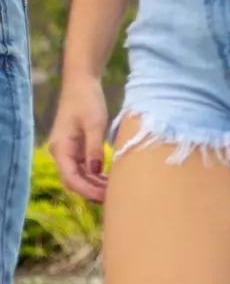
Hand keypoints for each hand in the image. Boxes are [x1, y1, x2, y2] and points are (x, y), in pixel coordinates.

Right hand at [49, 75, 109, 203]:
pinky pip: (85, 166)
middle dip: (92, 191)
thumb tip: (96, 171)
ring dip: (95, 184)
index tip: (103, 198)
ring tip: (115, 192)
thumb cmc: (87, 101)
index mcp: (61, 148)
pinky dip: (96, 174)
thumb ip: (94, 148)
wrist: (82, 84)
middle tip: (114, 199)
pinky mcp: (78, 146)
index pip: (71, 177)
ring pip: (81, 174)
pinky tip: (110, 180)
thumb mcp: (94, 124)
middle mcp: (62, 151)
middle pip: (75, 179)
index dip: (87, 190)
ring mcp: (69, 150)